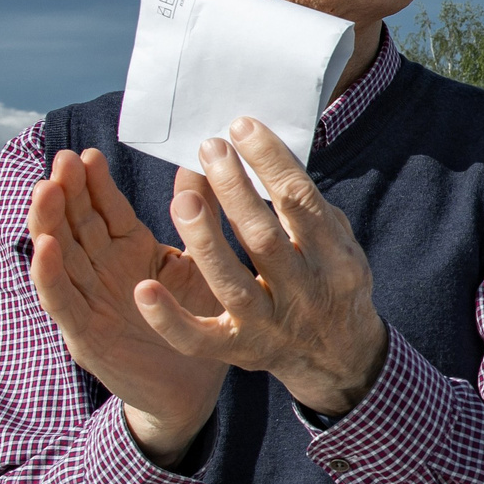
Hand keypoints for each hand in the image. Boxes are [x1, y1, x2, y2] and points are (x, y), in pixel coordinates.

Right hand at [28, 148, 227, 464]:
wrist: (196, 387)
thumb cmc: (198, 321)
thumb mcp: (200, 263)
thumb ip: (200, 217)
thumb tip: (202, 165)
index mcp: (128, 251)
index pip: (105, 210)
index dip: (94, 184)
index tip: (89, 155)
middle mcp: (102, 271)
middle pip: (76, 225)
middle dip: (66, 192)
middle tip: (64, 160)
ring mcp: (88, 302)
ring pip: (60, 256)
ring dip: (49, 224)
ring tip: (46, 190)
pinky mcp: (84, 334)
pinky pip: (61, 301)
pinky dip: (49, 274)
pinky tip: (45, 248)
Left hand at [133, 118, 389, 420]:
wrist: (339, 357)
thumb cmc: (331, 281)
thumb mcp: (338, 242)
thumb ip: (305, 206)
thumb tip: (262, 153)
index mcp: (334, 259)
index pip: (301, 202)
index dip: (270, 161)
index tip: (241, 126)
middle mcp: (303, 293)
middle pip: (262, 237)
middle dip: (234, 189)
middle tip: (210, 148)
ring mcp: (268, 325)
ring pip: (228, 281)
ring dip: (202, 238)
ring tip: (183, 197)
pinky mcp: (237, 350)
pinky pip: (198, 337)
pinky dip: (169, 317)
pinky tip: (144, 288)